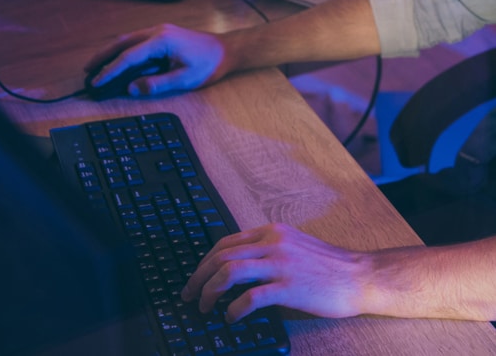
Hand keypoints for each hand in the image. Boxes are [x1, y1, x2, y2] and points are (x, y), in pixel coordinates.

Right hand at [84, 23, 227, 95]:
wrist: (227, 50)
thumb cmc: (208, 64)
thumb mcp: (184, 79)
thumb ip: (157, 84)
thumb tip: (132, 88)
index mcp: (161, 40)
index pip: (128, 57)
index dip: (110, 71)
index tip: (97, 82)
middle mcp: (156, 31)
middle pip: (121, 43)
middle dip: (102, 56)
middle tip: (87, 70)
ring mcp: (159, 31)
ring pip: (127, 40)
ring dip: (111, 52)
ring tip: (97, 65)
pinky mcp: (162, 35)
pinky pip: (136, 41)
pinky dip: (123, 51)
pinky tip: (118, 60)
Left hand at [181, 223, 366, 320]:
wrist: (359, 276)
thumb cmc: (327, 266)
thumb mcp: (292, 245)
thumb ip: (267, 249)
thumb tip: (237, 265)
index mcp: (270, 231)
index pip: (225, 242)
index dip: (205, 261)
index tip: (196, 277)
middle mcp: (271, 242)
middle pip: (221, 255)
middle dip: (199, 276)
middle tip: (189, 294)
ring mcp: (280, 263)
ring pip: (230, 271)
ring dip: (210, 290)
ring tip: (204, 306)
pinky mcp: (289, 286)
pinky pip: (251, 296)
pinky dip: (234, 307)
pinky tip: (231, 317)